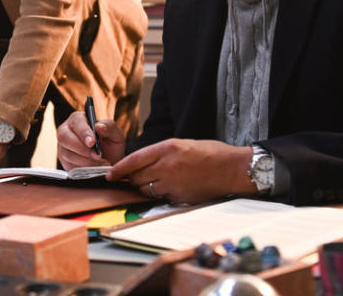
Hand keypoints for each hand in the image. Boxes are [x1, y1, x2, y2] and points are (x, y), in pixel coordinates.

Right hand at [57, 111, 125, 168]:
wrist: (110, 159)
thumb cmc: (110, 143)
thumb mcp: (115, 133)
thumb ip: (109, 127)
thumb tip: (98, 126)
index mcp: (78, 119)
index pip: (76, 122)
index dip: (83, 132)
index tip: (92, 143)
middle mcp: (66, 131)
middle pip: (65, 138)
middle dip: (82, 149)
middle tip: (98, 156)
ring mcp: (63, 147)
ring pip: (67, 154)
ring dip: (86, 161)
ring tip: (101, 163)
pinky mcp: (64, 161)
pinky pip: (69, 166)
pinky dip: (83, 169)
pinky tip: (94, 168)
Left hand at [107, 139, 256, 204]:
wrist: (232, 168)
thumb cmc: (210, 153)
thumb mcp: (183, 144)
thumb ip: (161, 153)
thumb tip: (143, 163)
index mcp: (168, 148)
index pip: (134, 159)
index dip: (119, 168)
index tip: (110, 174)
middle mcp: (167, 165)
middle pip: (137, 177)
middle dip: (133, 179)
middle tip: (136, 178)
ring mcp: (173, 182)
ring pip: (147, 189)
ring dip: (147, 187)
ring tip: (159, 182)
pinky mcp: (180, 197)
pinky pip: (162, 198)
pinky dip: (162, 195)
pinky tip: (173, 188)